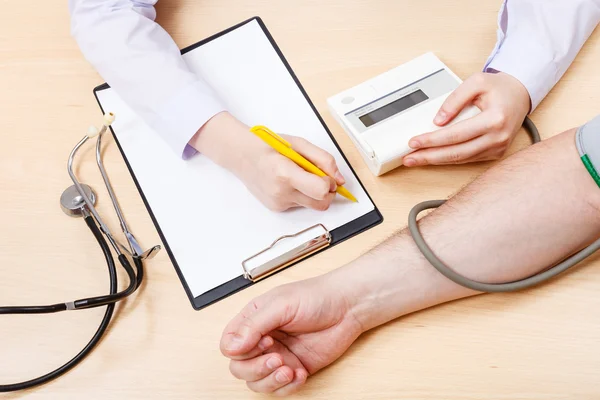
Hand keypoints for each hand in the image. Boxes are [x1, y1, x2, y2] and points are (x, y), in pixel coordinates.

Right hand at [190, 112, 345, 211]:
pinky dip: (302, 194)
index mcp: (286, 173)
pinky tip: (290, 182)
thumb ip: (323, 160)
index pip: (321, 190)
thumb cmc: (268, 147)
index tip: (327, 175)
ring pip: (313, 206)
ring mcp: (278, 203)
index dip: (330, 183)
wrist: (242, 156)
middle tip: (320, 178)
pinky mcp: (277, 208)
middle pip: (321, 204)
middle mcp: (281, 192)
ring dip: (314, 193)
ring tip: (302, 177)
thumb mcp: (299, 144)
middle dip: (328, 192)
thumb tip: (339, 179)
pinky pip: (300, 205)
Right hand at [220, 276, 362, 395]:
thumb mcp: (281, 305)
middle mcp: (263, 339)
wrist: (348, 307)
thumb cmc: (316, 297)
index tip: (263, 341)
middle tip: (277, 358)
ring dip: (271, 380)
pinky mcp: (295, 367)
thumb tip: (232, 346)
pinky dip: (287, 386)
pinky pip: (281, 388)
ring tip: (288, 368)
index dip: (240, 350)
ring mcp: (279, 355)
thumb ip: (254, 325)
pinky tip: (299, 373)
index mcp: (254, 320)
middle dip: (256, 368)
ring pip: (257, 382)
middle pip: (240, 368)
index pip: (229, 345)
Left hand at [403, 71, 530, 166]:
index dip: (432, 140)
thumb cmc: (499, 88)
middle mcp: (498, 137)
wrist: (520, 94)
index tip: (414, 142)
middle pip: (456, 153)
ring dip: (436, 160)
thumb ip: (455, 99)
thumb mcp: (476, 82)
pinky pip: (467, 158)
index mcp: (495, 119)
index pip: (456, 135)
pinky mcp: (495, 153)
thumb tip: (437, 120)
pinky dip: (448, 159)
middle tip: (408, 158)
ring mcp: (497, 148)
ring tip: (416, 159)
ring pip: (461, 159)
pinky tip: (433, 157)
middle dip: (429, 156)